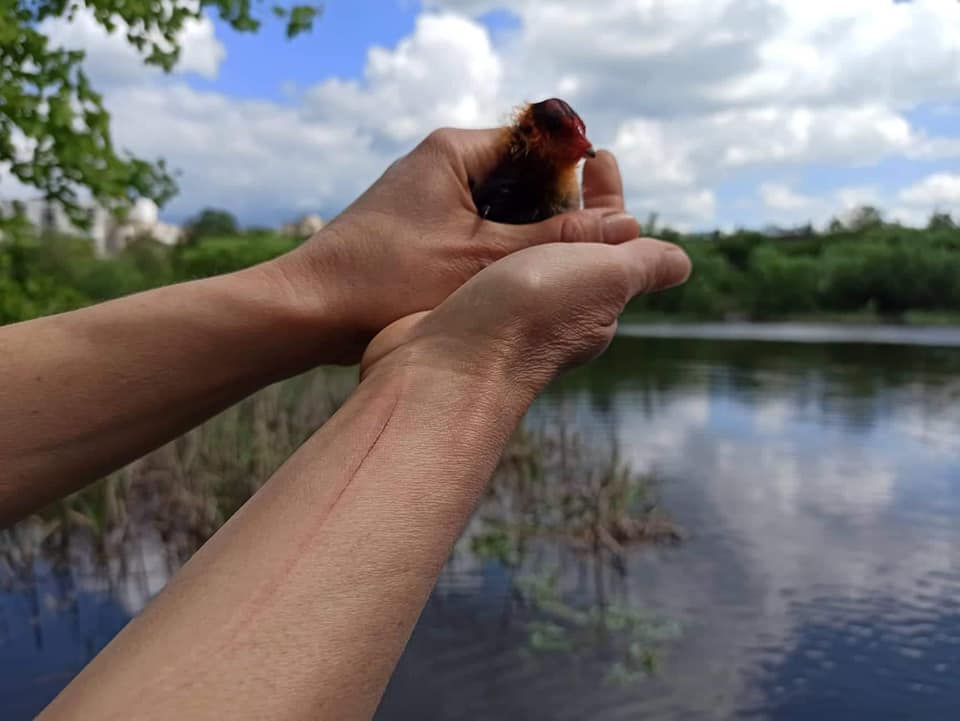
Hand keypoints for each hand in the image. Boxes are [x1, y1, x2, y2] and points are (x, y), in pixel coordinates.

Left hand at [269, 129, 642, 361]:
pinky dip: (499, 249)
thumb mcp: (483, 262)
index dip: (578, 181)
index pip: (540, 144)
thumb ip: (555, 241)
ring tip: (550, 275)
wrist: (309, 312)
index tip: (605, 218)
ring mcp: (429, 193)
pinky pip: (477, 226)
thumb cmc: (385, 281)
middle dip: (556, 213)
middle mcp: (443, 162)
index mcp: (456, 150)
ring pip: (503, 205)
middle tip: (582, 255)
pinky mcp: (421, 224)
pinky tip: (511, 283)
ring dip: (529, 236)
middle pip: (524, 175)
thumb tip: (626, 227)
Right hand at [360, 159, 691, 396]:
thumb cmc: (533, 314)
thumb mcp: (606, 278)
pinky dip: (484, 238)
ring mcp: (506, 312)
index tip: (597, 154)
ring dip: (521, 217)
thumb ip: (643, 264)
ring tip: (509, 176)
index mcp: (596, 302)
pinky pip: (482, 266)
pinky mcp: (464, 311)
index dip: (609, 195)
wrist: (448, 363)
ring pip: (522, 254)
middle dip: (564, 200)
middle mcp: (556, 311)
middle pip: (567, 243)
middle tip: (548, 156)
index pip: (612, 238)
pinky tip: (471, 222)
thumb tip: (681, 263)